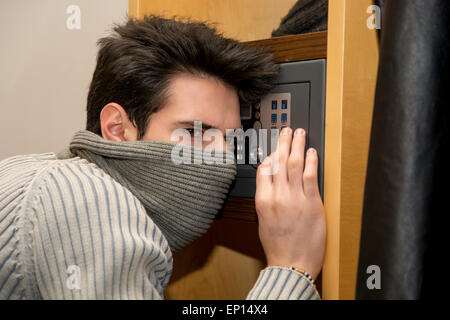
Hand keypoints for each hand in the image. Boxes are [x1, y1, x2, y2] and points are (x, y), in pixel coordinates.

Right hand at [255, 127, 325, 279]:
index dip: (270, 155)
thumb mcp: (263, 221)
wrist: (292, 264)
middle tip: (286, 130)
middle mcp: (278, 197)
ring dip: (297, 146)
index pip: (264, 169)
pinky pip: (310, 176)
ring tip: (299, 133)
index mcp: (263, 201)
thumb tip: (273, 183)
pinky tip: (311, 152)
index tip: (275, 149)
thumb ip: (267, 199)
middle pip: (279, 162)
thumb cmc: (278, 246)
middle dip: (283, 143)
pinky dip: (311, 162)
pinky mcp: (312, 203)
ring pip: (294, 164)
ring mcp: (296, 199)